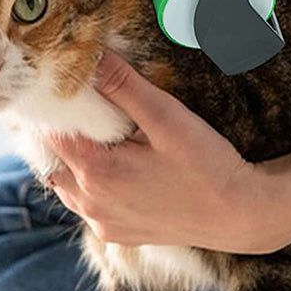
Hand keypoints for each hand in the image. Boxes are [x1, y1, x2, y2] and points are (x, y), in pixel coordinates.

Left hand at [45, 49, 290, 252]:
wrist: (239, 212)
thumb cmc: (205, 163)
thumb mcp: (166, 116)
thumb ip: (124, 86)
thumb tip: (93, 57)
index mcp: (95, 172)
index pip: (51, 132)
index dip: (52, 106)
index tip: (55, 85)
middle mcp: (90, 203)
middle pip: (55, 158)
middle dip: (61, 130)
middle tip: (75, 103)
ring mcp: (103, 222)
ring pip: (68, 183)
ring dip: (74, 157)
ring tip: (93, 131)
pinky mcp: (118, 233)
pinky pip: (89, 203)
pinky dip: (90, 181)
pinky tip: (114, 163)